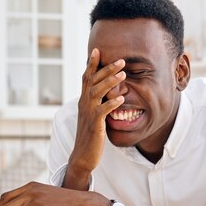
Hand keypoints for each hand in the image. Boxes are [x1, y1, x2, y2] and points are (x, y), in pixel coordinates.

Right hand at [66, 49, 125, 183]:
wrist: (82, 156)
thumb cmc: (90, 135)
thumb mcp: (92, 115)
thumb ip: (97, 102)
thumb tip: (106, 92)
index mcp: (83, 100)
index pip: (86, 77)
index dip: (91, 64)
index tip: (97, 50)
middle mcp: (84, 104)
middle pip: (93, 81)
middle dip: (106, 69)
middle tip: (121, 59)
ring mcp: (88, 114)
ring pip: (97, 92)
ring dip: (110, 82)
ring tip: (123, 74)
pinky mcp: (94, 125)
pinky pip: (102, 111)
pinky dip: (111, 104)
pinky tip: (121, 98)